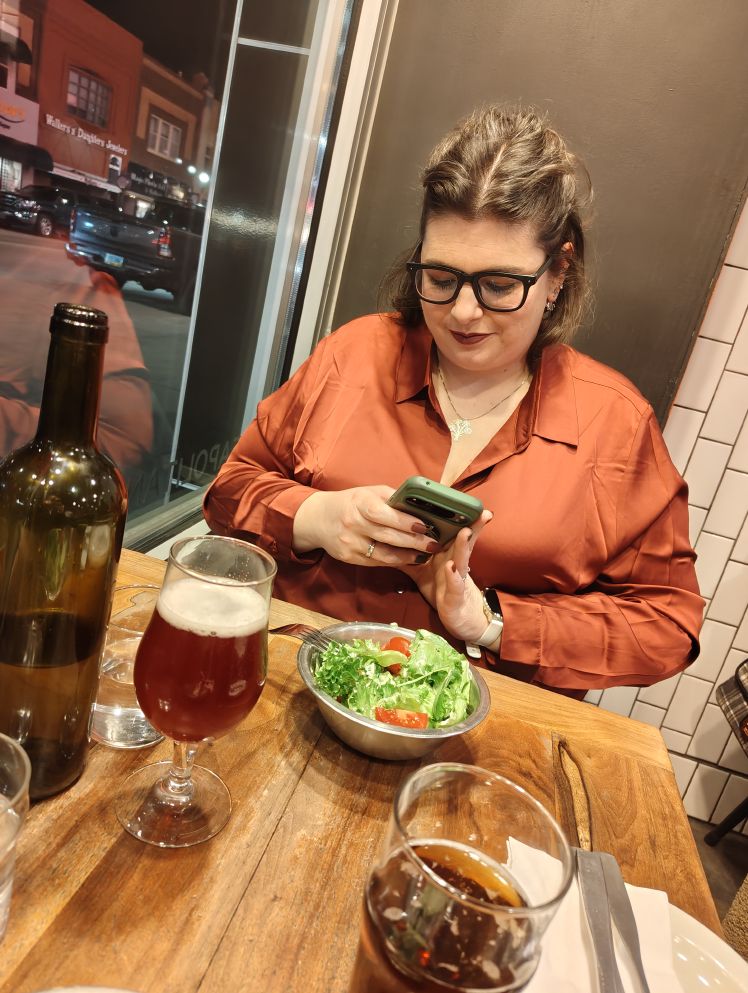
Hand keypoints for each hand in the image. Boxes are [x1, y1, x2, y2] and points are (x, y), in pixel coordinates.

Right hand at [292, 485, 440, 565]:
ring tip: (425, 555)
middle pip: (388, 536)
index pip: (384, 514)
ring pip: (384, 554)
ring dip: (407, 556)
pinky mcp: (348, 558)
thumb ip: (392, 499)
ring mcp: (350, 544)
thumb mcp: (369, 493)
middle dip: (414, 542)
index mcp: (360, 504)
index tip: (424, 526)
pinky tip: (408, 559)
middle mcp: (353, 524)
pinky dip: (395, 561)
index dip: (405, 521)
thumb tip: (421, 506)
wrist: (319, 519)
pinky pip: (376, 562)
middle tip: (434, 544)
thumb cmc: (351, 503)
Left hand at [401, 511, 492, 642]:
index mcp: (449, 554)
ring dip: (463, 545)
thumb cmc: (441, 589)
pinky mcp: (457, 594)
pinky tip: (451, 568)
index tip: (459, 501)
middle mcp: (458, 562)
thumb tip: (389, 540)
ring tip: (464, 532)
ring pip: (463, 558)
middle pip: (465, 541)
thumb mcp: (422, 570)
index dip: (457, 518)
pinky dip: (453, 577)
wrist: (458, 616)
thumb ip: (409, 555)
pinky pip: (455, 585)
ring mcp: (459, 578)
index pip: (454, 532)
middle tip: (478, 511)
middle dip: (472, 526)